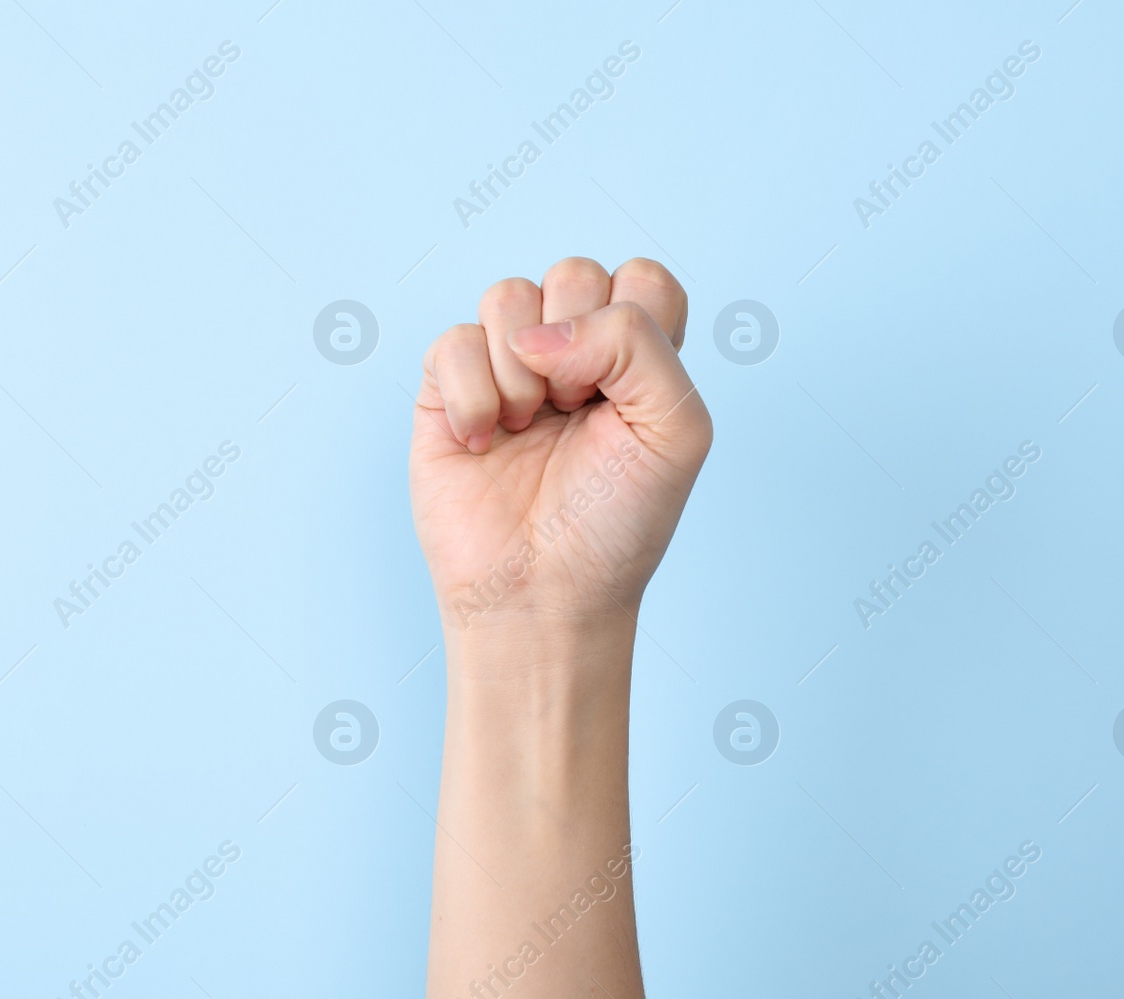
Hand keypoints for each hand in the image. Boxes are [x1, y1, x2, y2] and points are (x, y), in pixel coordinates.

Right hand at [410, 257, 711, 631]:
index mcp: (636, 359)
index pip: (642, 280)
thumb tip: (540, 331)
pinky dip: (473, 395)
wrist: (545, 598)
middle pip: (572, 275)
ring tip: (529, 428)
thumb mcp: (676, 430)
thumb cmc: (616, 527)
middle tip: (577, 413)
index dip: (633, 324)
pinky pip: (453, 340)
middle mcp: (572, 353)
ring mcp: (507, 368)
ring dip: (522, 373)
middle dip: (578, 346)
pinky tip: (485, 441)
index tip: (627, 395)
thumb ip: (638, 342)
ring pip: (507, 295)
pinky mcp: (447, 391)